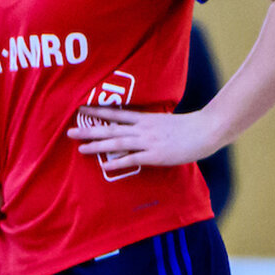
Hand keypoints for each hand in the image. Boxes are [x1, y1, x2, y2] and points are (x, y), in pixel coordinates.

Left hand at [68, 106, 218, 170]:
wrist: (205, 130)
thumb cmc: (188, 127)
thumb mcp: (164, 120)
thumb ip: (149, 124)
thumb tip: (137, 126)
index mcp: (145, 118)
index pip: (115, 113)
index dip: (97, 111)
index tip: (80, 109)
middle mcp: (142, 128)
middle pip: (110, 128)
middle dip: (89, 130)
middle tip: (69, 132)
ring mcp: (148, 142)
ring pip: (117, 143)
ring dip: (97, 146)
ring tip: (80, 148)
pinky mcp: (155, 155)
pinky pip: (132, 159)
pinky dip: (118, 162)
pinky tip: (105, 165)